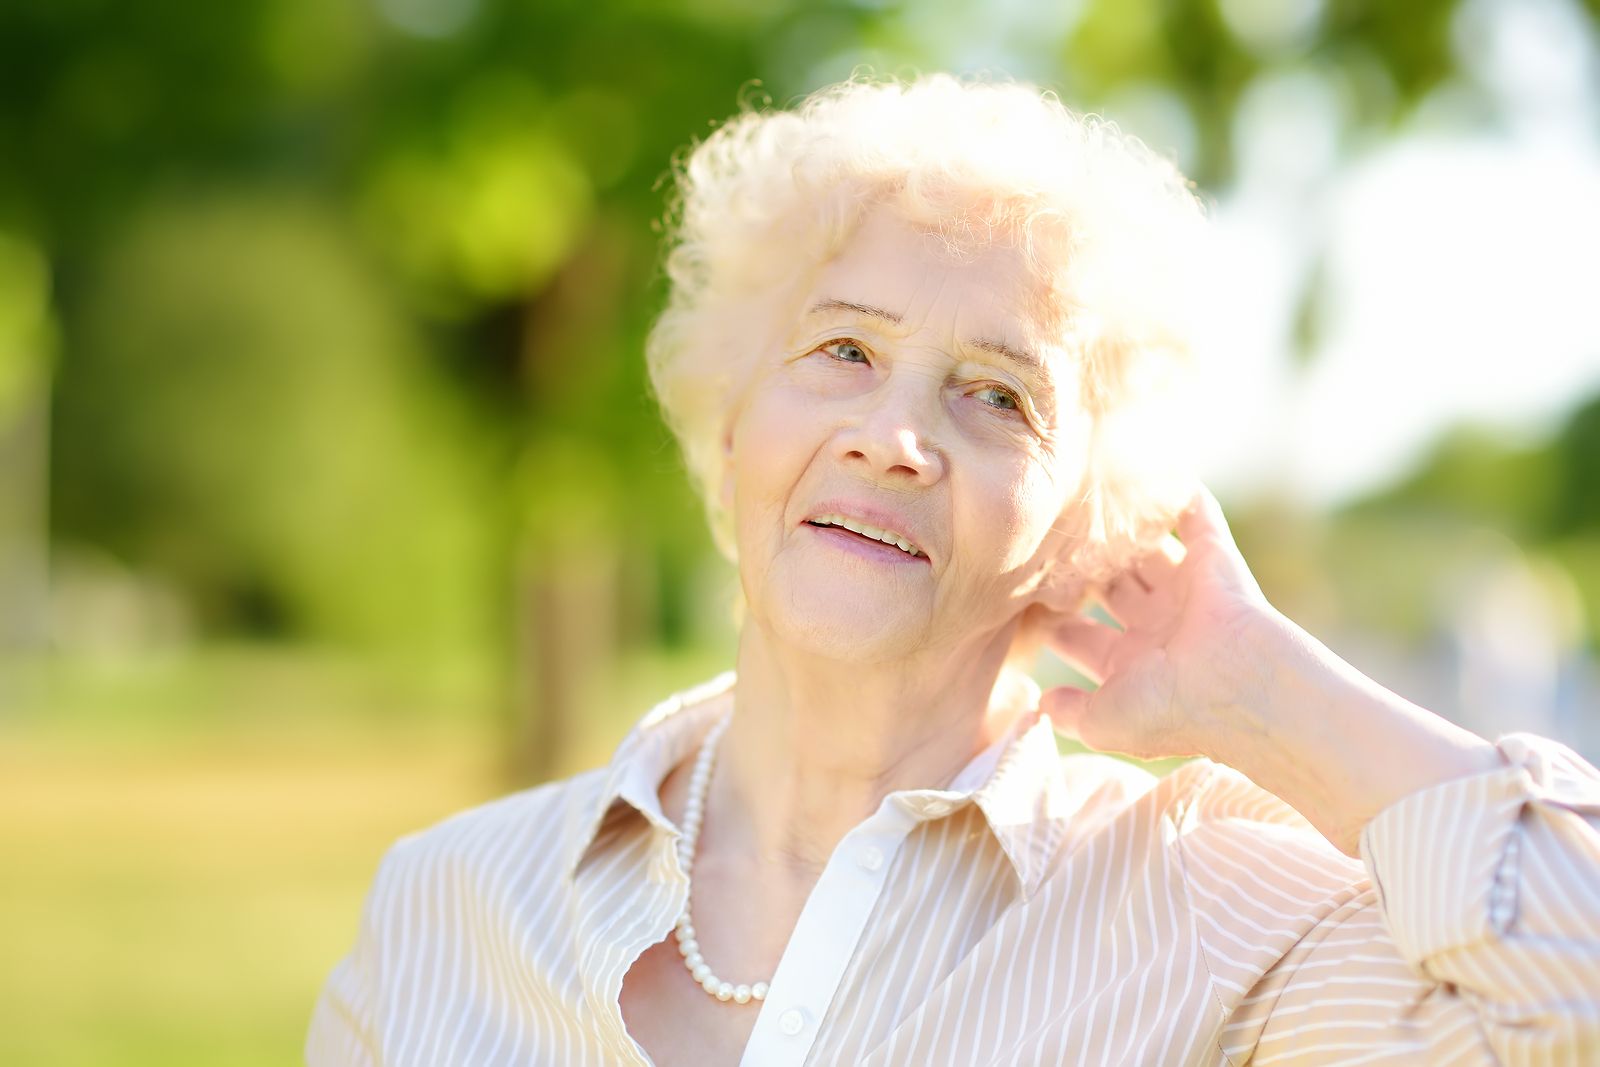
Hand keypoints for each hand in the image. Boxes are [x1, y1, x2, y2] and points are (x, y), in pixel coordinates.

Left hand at [1039, 483, 1280, 762]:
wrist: (1240, 687)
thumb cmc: (1172, 711)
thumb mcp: (1105, 725)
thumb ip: (1069, 713)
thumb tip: (1041, 704)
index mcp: (1134, 665)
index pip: (1084, 638)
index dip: (1056, 621)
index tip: (1020, 598)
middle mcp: (1160, 627)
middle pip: (1112, 588)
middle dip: (1082, 570)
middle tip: (1045, 544)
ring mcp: (1188, 592)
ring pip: (1147, 553)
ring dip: (1121, 534)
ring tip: (1083, 505)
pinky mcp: (1214, 557)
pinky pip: (1197, 516)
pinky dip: (1180, 496)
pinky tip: (1149, 467)